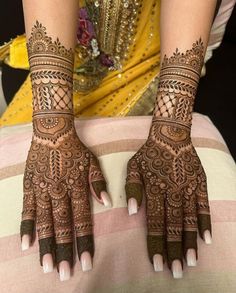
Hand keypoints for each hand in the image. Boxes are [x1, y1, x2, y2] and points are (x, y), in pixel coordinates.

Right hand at [20, 114, 110, 279]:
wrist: (52, 134)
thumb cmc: (75, 149)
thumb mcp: (92, 162)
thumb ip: (98, 182)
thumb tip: (105, 202)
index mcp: (77, 187)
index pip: (82, 220)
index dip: (84, 242)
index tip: (86, 262)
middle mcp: (60, 192)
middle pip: (63, 226)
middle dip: (64, 251)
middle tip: (64, 273)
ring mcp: (43, 191)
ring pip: (45, 222)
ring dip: (46, 245)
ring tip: (46, 266)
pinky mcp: (30, 187)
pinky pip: (27, 210)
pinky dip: (27, 227)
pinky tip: (26, 244)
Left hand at [125, 119, 211, 277]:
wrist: (170, 135)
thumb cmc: (149, 153)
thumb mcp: (133, 166)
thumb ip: (132, 188)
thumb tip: (133, 212)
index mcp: (155, 189)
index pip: (155, 222)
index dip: (155, 244)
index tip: (157, 264)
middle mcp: (173, 191)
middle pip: (173, 226)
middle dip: (173, 250)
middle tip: (175, 272)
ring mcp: (189, 188)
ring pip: (189, 219)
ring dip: (190, 242)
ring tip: (190, 262)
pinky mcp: (200, 183)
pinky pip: (204, 206)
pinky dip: (206, 223)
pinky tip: (207, 239)